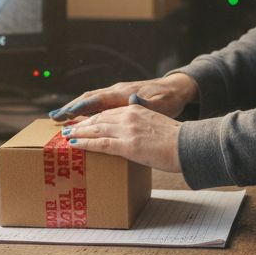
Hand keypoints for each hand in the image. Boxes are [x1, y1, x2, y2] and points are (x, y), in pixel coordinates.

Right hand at [48, 73, 197, 121]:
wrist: (176, 90)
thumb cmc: (169, 99)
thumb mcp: (162, 103)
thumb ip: (147, 102)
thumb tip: (133, 98)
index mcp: (124, 93)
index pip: (98, 99)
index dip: (81, 106)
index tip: (66, 113)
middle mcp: (117, 91)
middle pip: (89, 98)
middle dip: (71, 107)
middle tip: (54, 117)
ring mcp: (117, 94)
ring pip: (91, 100)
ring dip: (75, 108)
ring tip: (59, 117)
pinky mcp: (119, 99)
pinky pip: (97, 103)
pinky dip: (85, 109)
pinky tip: (78, 117)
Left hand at [60, 106, 182, 172]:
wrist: (189, 144)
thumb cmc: (178, 138)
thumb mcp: (158, 121)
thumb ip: (143, 118)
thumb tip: (136, 113)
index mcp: (137, 109)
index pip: (109, 112)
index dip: (94, 117)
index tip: (83, 121)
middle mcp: (129, 116)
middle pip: (99, 118)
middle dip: (82, 123)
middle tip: (68, 127)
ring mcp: (127, 130)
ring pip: (95, 129)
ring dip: (78, 132)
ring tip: (66, 136)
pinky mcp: (127, 145)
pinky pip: (100, 144)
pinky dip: (85, 143)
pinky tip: (74, 145)